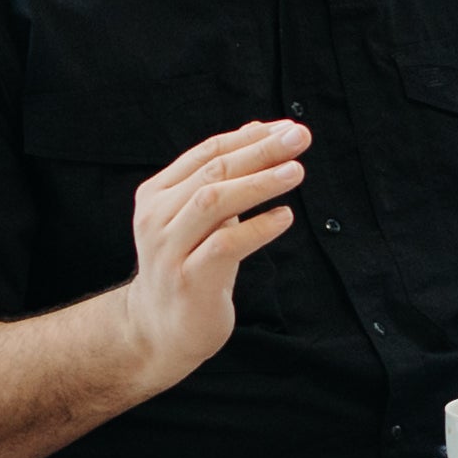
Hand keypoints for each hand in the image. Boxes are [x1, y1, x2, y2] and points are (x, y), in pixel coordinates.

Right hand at [117, 118, 307, 390]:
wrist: (161, 329)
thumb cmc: (191, 265)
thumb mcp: (204, 218)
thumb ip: (225, 177)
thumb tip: (261, 129)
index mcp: (157, 194)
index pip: (207, 152)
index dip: (250, 137)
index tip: (289, 128)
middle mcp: (156, 216)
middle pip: (213, 171)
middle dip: (260, 151)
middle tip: (300, 138)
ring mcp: (168, 248)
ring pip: (214, 201)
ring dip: (259, 183)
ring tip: (296, 171)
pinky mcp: (188, 279)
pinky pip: (225, 245)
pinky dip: (258, 228)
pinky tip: (285, 217)